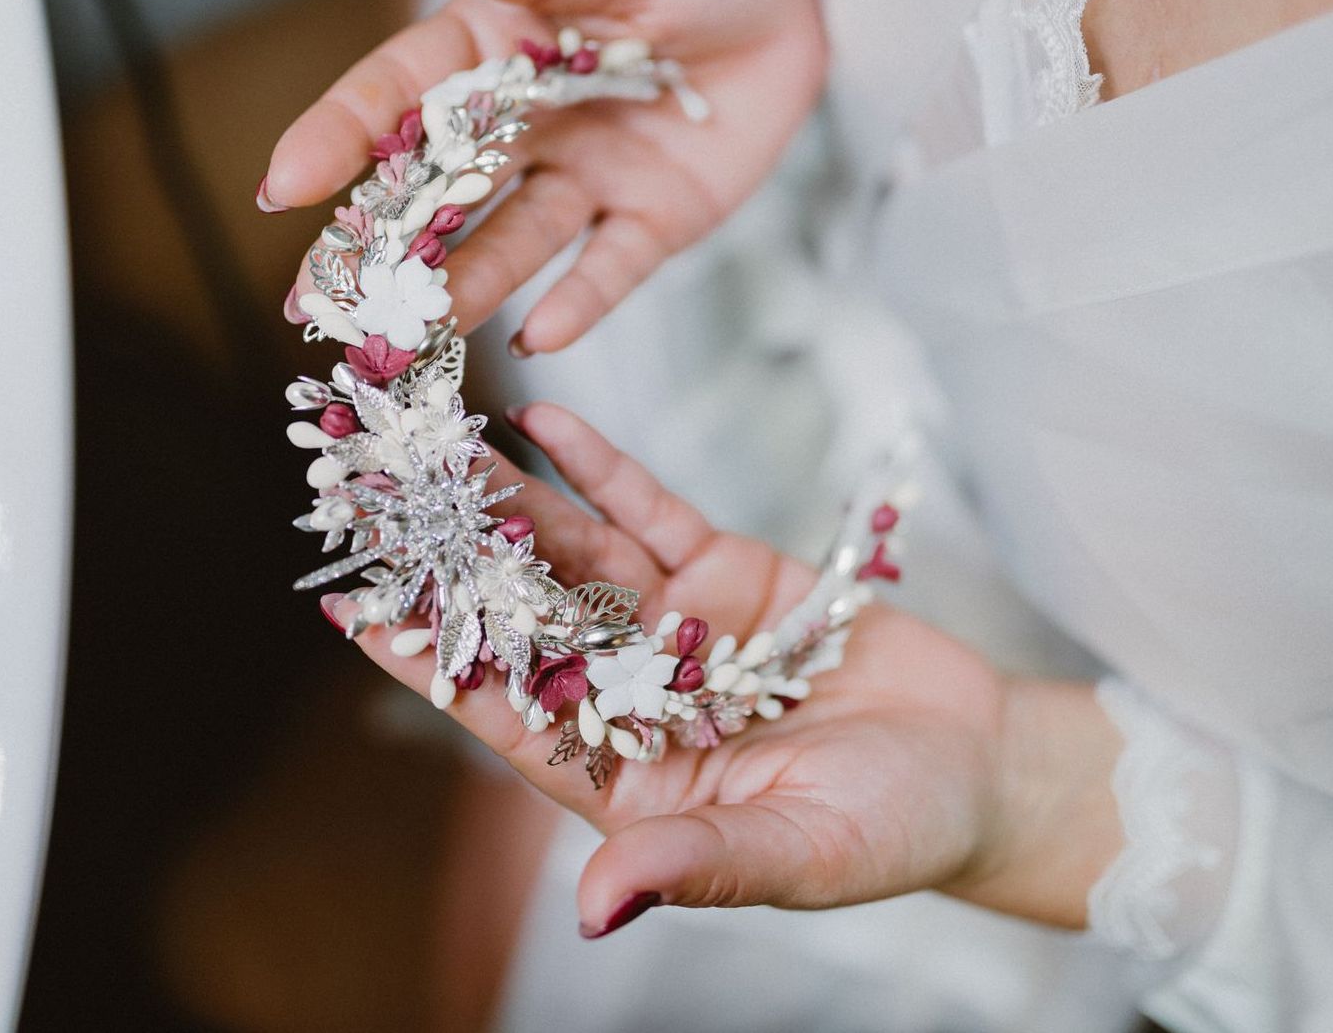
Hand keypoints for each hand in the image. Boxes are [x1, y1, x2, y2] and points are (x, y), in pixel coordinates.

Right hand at [264, 0, 825, 352]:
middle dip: (378, 244)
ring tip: (416, 331)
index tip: (282, 185)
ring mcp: (587, 176)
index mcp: (496, 46)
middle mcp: (529, 123)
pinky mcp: (651, 219)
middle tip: (318, 303)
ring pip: (513, 241)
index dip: (341, 136)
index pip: (402, 95)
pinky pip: (608, 269)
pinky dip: (577, 303)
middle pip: (439, 190)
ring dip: (465, 285)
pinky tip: (537, 338)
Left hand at [356, 405, 1122, 936]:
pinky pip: (652, 511)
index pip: (507, 714)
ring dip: (511, 496)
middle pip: (527, 616)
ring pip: (578, 552)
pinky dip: (603, 468)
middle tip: (379, 494)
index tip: (356, 610)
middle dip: (456, 557)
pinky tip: (547, 423)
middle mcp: (634, 693)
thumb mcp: (799, 854)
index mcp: (627, 774)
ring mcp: (678, 624)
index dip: (431, 662)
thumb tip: (596, 909)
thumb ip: (698, 865)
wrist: (976, 762)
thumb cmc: (889, 829)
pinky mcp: (727, 571)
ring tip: (441, 440)